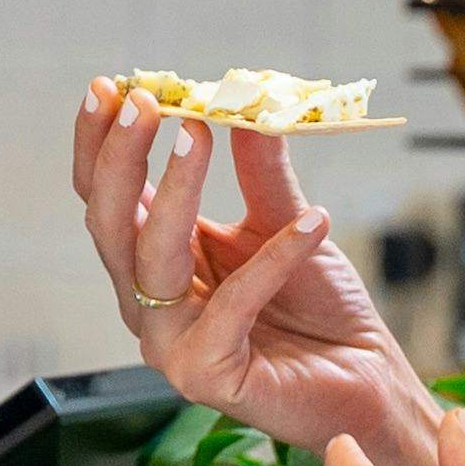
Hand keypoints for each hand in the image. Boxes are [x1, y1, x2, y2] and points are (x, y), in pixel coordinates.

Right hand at [74, 85, 438, 465]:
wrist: (366, 379)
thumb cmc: (318, 306)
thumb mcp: (287, 219)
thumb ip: (260, 169)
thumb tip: (244, 99)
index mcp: (155, 260)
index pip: (105, 197)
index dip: (99, 143)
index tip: (112, 87)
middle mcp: (148, 302)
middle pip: (109, 223)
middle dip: (120, 158)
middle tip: (145, 104)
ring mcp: (170, 343)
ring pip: (152, 259)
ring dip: (174, 191)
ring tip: (202, 133)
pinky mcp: (205, 376)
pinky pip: (231, 306)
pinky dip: (272, 260)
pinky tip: (314, 224)